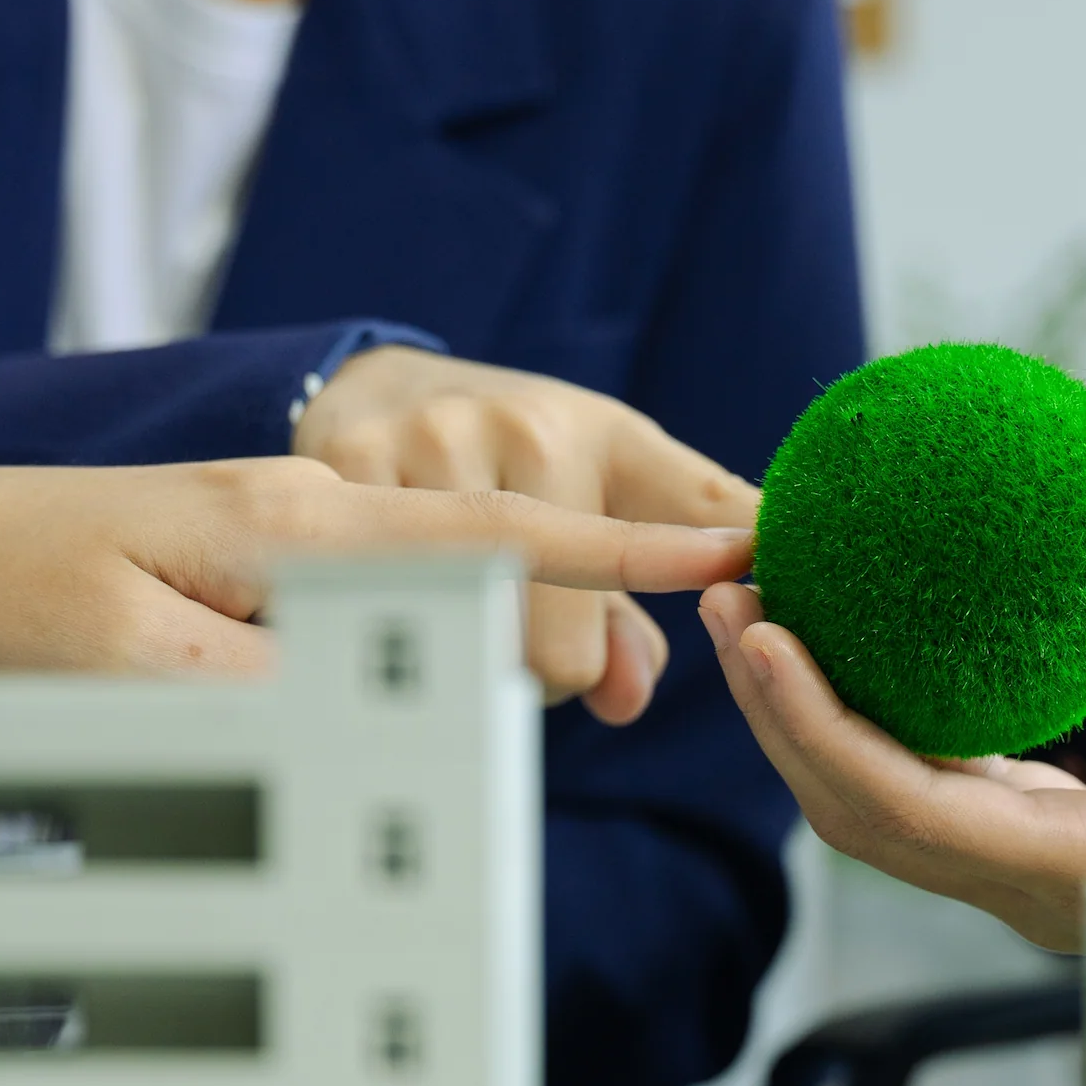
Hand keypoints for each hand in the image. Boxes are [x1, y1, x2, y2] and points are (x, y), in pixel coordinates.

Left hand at [0, 459, 754, 847]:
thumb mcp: (135, 675)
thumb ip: (297, 684)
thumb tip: (432, 699)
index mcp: (293, 525)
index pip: (493, 536)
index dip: (622, 558)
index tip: (734, 551)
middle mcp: (303, 517)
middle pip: (500, 555)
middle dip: (603, 602)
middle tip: (663, 662)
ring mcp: (281, 540)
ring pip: (454, 581)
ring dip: (535, 624)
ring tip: (604, 674)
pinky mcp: (254, 576)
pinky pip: (399, 600)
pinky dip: (465, 626)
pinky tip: (495, 655)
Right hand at [298, 345, 759, 718]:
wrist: (387, 386)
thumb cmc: (519, 458)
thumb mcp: (601, 501)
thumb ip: (638, 613)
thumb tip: (623, 699)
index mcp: (598, 438)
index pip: (668, 514)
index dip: (692, 550)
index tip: (740, 566)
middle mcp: (518, 430)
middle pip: (561, 647)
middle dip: (556, 670)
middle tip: (530, 621)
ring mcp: (428, 446)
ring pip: (477, 643)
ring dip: (483, 658)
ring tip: (469, 597)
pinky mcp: (345, 471)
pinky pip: (396, 616)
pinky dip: (408, 629)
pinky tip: (402, 582)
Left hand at [701, 509, 1085, 951]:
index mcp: (1079, 875)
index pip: (910, 805)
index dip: (822, 723)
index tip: (766, 633)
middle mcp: (1030, 890)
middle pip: (860, 812)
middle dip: (781, 711)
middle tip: (733, 592)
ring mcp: (1026, 879)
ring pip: (880, 809)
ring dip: (811, 719)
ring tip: (764, 611)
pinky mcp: (1037, 853)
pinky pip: (925, 794)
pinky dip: (870, 726)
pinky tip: (855, 652)